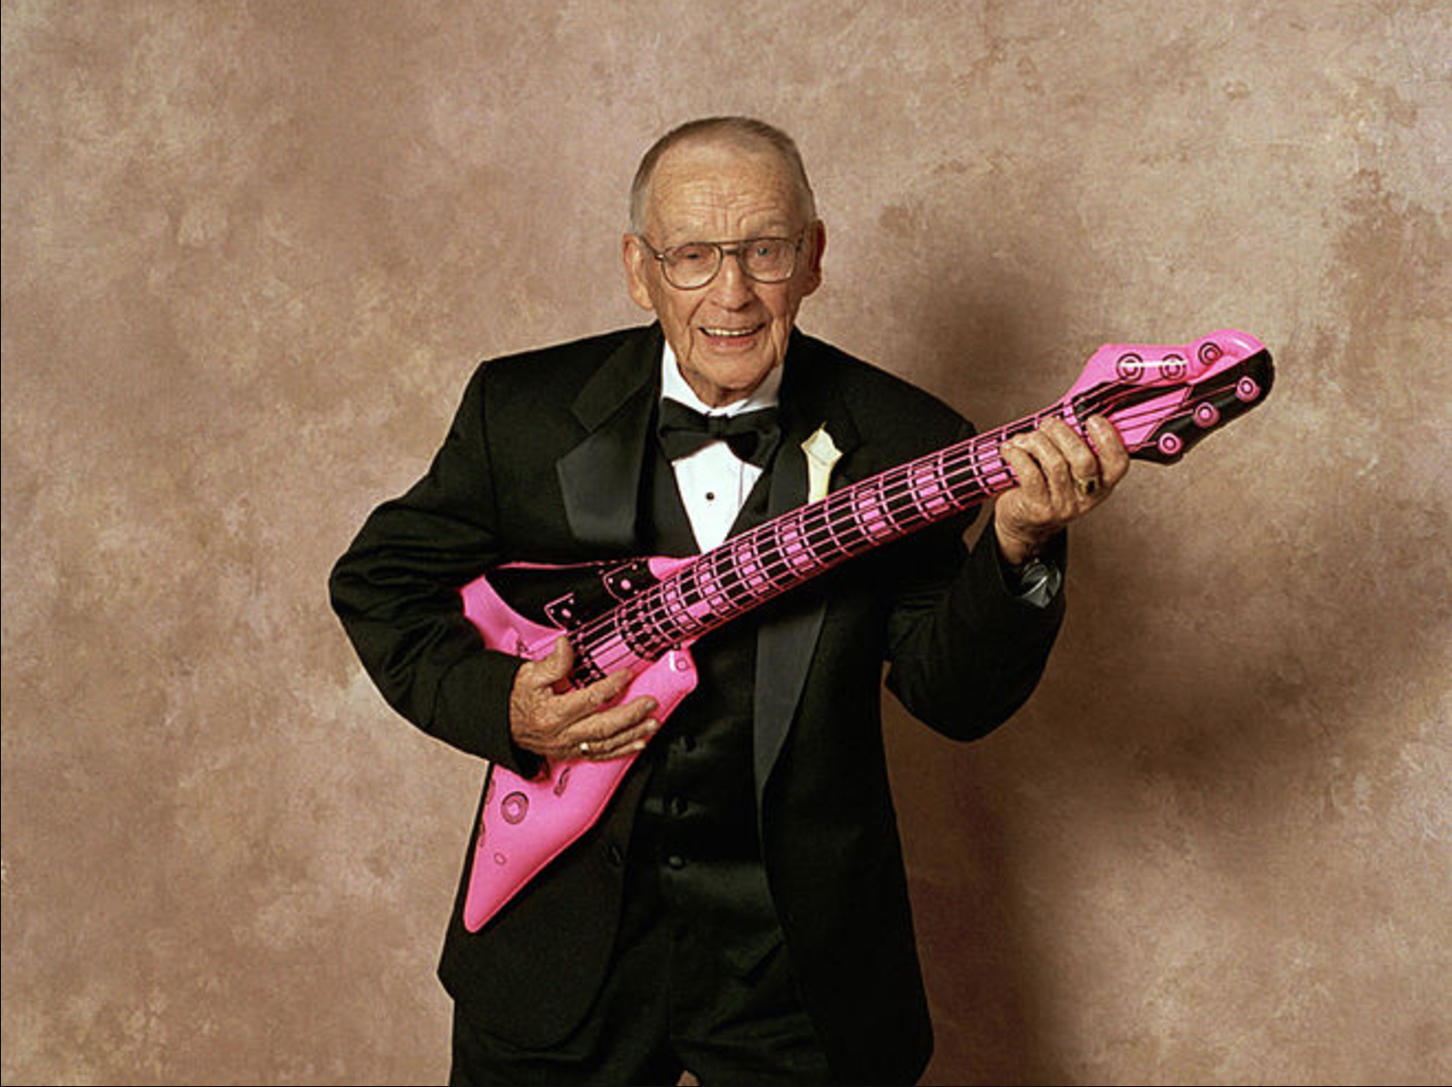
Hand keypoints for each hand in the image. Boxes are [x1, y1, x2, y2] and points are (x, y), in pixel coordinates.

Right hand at [509, 636, 658, 761]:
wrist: (500, 722)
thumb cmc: (515, 698)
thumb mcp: (528, 674)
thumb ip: (553, 662)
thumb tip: (566, 645)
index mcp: (552, 714)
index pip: (590, 699)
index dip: (612, 685)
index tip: (627, 674)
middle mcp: (561, 735)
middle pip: (603, 728)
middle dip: (631, 716)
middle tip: (650, 703)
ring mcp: (567, 747)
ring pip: (606, 745)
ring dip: (632, 735)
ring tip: (651, 724)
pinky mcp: (571, 753)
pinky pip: (600, 755)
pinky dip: (622, 750)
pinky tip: (637, 743)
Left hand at [994, 415, 1128, 564]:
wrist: (1023, 523)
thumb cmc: (1045, 487)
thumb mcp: (1068, 470)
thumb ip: (1074, 445)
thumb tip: (1069, 412)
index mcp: (1101, 484)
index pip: (1118, 463)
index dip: (1108, 439)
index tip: (1092, 419)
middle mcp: (1086, 498)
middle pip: (1084, 460)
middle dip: (1062, 433)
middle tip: (1047, 424)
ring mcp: (1063, 506)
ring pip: (1054, 463)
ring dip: (1036, 442)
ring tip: (1025, 438)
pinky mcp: (1038, 509)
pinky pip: (1030, 474)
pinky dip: (1018, 455)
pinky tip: (1010, 449)